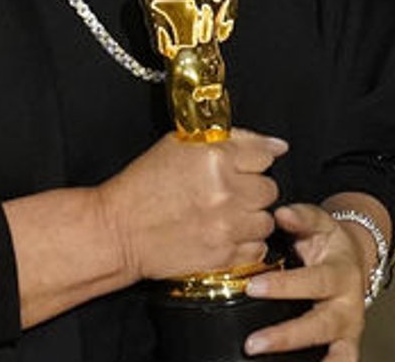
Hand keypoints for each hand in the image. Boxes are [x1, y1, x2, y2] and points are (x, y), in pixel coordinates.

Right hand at [94, 129, 284, 281]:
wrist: (117, 231)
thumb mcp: (180, 145)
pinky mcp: (223, 256)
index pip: (264, 155)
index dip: (251, 162)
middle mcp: (226, 191)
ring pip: (266, 221)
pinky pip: (256, 248)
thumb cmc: (142, 187)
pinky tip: (224, 236)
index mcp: (215, 157)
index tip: (240, 167)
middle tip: (227, 193)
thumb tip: (276, 146)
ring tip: (225, 217)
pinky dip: (244, 244)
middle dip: (251, 190)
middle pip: (269, 189)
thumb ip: (232, 139)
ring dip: (249, 218)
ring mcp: (227, 226)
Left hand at [241, 203, 375, 359]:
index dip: (284, 286)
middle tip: (253, 343)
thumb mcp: (320, 224)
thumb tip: (281, 214)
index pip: (313, 281)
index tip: (252, 287)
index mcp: (340, 273)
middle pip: (320, 324)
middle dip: (286, 336)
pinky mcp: (347, 345)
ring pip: (335, 352)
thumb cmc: (329, 244)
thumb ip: (301, 218)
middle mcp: (349, 304)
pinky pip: (342, 361)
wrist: (356, 262)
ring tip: (270, 358)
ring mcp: (349, 329)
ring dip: (302, 355)